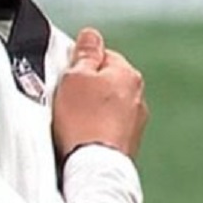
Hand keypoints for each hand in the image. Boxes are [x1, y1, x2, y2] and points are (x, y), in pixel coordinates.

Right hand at [51, 28, 146, 160]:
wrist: (93, 167)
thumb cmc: (83, 121)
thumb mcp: (75, 76)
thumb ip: (85, 52)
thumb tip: (91, 35)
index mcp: (128, 74)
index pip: (102, 55)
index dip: (79, 63)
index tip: (65, 74)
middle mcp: (138, 97)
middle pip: (106, 81)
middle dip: (86, 88)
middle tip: (65, 99)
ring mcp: (135, 123)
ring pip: (107, 107)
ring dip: (91, 111)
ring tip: (71, 123)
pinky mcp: (128, 145)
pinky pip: (108, 129)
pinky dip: (96, 131)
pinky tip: (81, 138)